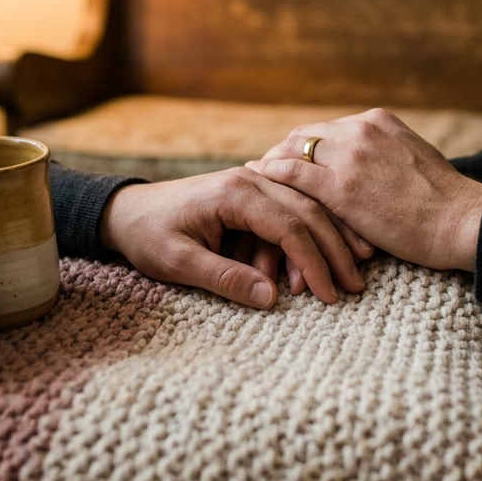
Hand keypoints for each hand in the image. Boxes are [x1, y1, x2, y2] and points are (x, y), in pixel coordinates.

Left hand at [98, 167, 372, 307]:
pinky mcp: (252, 196)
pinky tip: (319, 263)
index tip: (331, 294)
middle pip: (308, 212)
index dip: (314, 261)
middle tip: (355, 286)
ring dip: (328, 242)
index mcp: (234, 192)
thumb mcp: (179, 263)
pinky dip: (308, 238)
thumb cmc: (147, 236)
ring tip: (350, 274)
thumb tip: (272, 299)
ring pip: (306, 209)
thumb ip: (226, 279)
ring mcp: (253, 185)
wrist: (126, 212)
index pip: (290, 225)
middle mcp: (249, 181)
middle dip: (334, 251)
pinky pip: (290, 212)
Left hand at [246, 108, 481, 271]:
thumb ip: (384, 155)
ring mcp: (351, 156)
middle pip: (304, 135)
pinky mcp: (342, 187)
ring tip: (253, 180)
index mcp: (378, 121)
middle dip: (282, 152)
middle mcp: (361, 130)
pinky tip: (258, 185)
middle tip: (262, 171)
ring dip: (271, 165)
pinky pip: (293, 174)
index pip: (325, 128)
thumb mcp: (412, 159)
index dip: (303, 145)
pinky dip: (272, 176)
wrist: (461, 221)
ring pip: (294, 151)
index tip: (288, 159)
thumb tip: (365, 169)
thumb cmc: (443, 202)